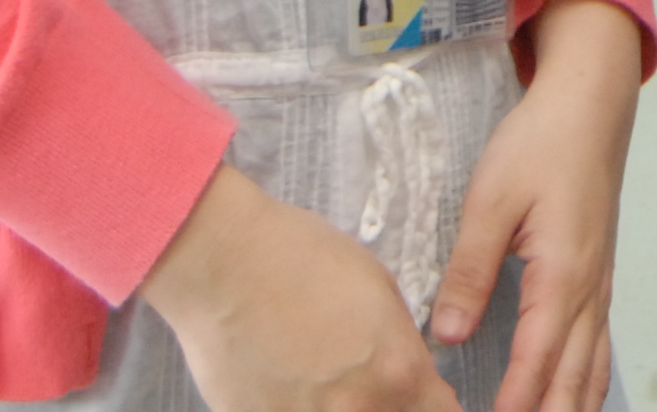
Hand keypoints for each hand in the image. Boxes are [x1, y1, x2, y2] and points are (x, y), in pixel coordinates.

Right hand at [144, 164, 452, 411]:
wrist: (222, 262)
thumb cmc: (299, 259)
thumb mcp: (380, 290)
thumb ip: (403, 346)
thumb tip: (416, 382)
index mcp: (399, 372)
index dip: (433, 405)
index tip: (423, 398)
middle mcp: (358, 410)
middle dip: (390, 409)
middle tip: (366, 385)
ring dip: (342, 411)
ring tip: (321, 386)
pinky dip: (295, 411)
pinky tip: (285, 390)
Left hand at [428, 0, 641, 411]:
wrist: (590, 104)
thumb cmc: (542, 143)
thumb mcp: (491, 200)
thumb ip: (469, 271)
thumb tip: (446, 335)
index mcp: (562, 274)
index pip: (537, 362)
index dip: (514, 404)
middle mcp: (590, 290)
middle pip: (572, 379)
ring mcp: (600, 285)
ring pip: (592, 369)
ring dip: (571, 406)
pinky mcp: (598, 277)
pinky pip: (599, 347)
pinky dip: (586, 383)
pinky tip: (573, 397)